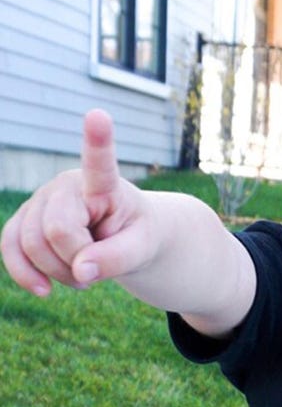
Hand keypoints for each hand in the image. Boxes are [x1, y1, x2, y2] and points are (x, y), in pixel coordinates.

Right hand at [1, 109, 154, 295]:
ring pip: (31, 245)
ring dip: (59, 273)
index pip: (99, 164)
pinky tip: (44, 290)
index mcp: (104, 185)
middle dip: (76, 262)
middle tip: (99, 270)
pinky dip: (25, 274)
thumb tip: (81, 271)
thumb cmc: (139, 236)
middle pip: (55, 231)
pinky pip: (10, 248)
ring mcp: (41, 201)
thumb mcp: (143, 250)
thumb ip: (118, 259)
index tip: (100, 116)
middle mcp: (65, 184)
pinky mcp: (25, 220)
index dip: (97, 141)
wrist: (125, 237)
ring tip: (85, 278)